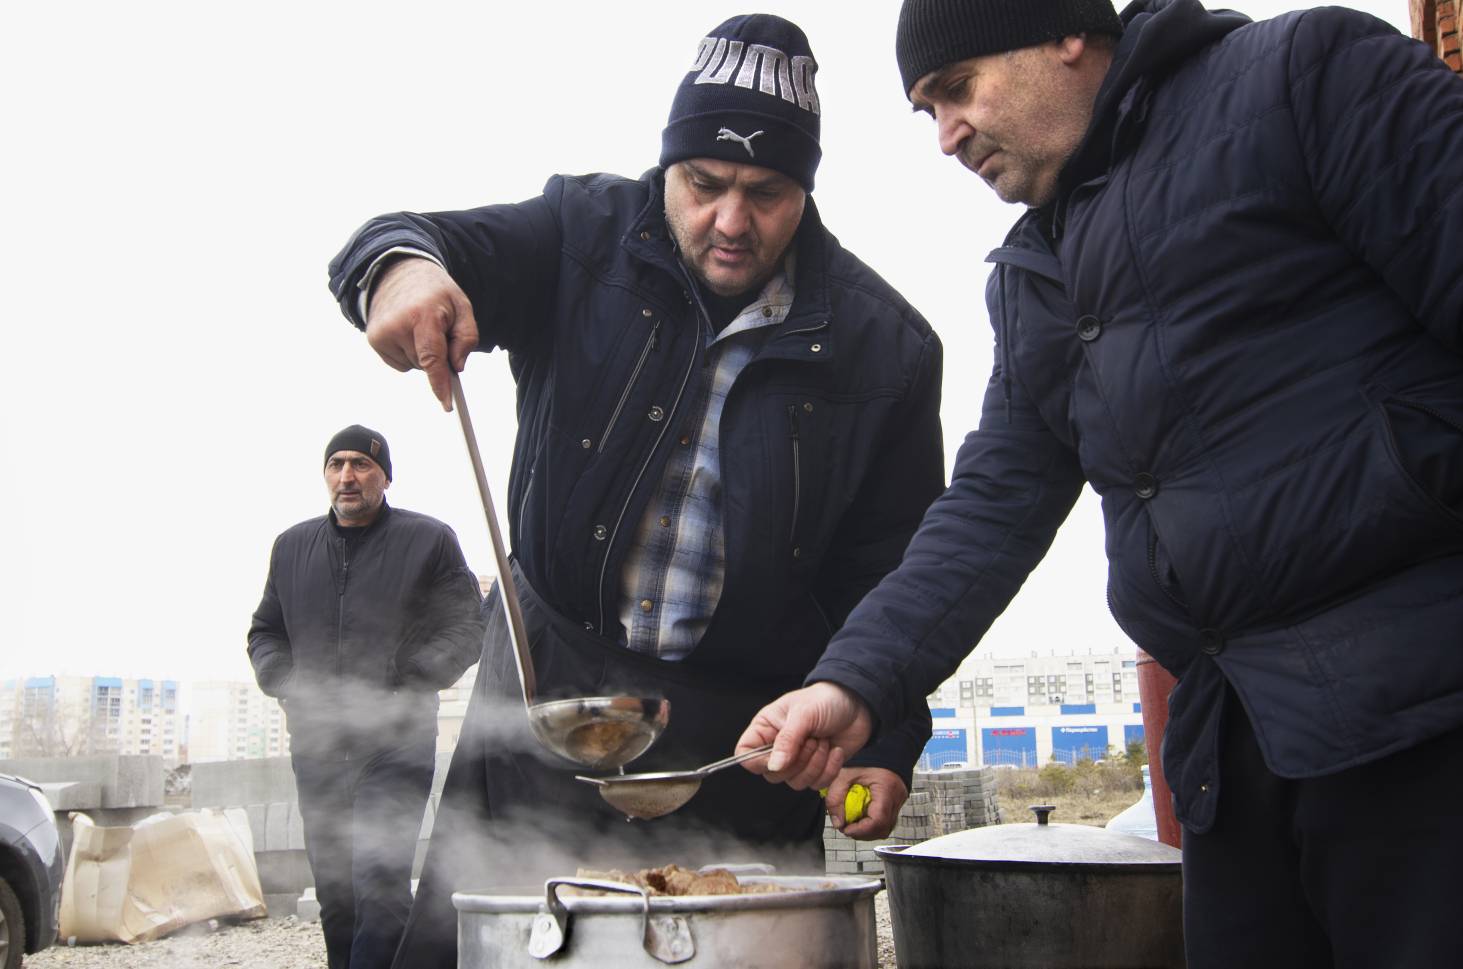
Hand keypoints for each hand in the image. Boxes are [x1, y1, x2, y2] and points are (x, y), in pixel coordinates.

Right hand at [364, 257, 478, 410]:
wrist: (399, 272)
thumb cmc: (436, 292)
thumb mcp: (462, 306)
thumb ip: (467, 338)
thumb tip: (456, 367)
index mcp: (423, 314)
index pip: (432, 358)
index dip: (440, 384)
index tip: (447, 405)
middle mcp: (397, 325)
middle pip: (427, 364)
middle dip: (438, 356)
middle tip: (437, 330)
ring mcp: (381, 333)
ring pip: (414, 366)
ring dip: (422, 353)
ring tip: (419, 326)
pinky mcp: (373, 339)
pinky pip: (401, 363)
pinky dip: (408, 353)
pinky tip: (406, 332)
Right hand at [735, 682, 873, 790]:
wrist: (857, 704)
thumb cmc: (826, 700)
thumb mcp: (804, 714)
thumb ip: (787, 740)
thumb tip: (773, 766)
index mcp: (766, 728)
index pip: (745, 754)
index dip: (758, 761)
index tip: (779, 755)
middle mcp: (778, 746)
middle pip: (773, 774)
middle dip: (797, 761)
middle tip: (811, 740)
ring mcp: (798, 760)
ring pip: (796, 783)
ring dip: (815, 764)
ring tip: (823, 742)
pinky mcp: (817, 769)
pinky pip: (817, 784)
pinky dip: (829, 769)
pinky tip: (835, 750)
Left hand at [825, 767, 907, 839]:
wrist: (881, 749)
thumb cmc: (865, 759)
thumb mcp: (844, 775)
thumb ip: (836, 798)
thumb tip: (837, 823)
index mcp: (886, 789)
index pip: (878, 820)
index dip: (861, 830)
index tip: (846, 828)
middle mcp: (897, 798)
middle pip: (882, 829)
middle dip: (862, 833)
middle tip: (847, 827)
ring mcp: (899, 802)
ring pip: (886, 829)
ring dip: (868, 831)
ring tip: (853, 823)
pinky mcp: (896, 804)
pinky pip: (886, 822)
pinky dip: (873, 825)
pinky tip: (862, 818)